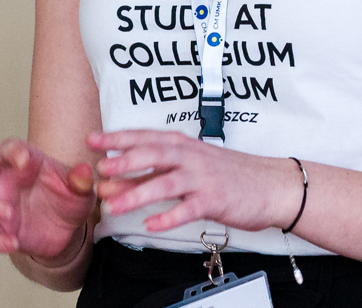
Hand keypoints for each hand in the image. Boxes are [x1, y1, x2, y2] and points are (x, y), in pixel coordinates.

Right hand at [0, 138, 97, 260]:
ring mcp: (0, 204)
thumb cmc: (70, 198)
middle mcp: (6, 180)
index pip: (9, 148)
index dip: (13, 151)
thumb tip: (84, 172)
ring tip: (8, 213)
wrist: (68, 230)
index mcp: (24, 162)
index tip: (23, 160)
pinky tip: (14, 242)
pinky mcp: (2, 230)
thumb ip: (81, 180)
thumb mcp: (81, 189)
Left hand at [91, 130, 301, 234]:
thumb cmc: (226, 173)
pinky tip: (150, 225)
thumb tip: (117, 175)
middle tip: (100, 169)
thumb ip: (156, 170)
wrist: (269, 184)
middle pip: (152, 155)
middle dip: (124, 161)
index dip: (117, 137)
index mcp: (182, 144)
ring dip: (137, 194)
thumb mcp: (190, 164)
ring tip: (113, 206)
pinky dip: (168, 217)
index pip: (145, 137)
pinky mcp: (214, 200)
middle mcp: (190, 157)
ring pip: (165, 183)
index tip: (92, 139)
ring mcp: (202, 178)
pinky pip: (187, 210)